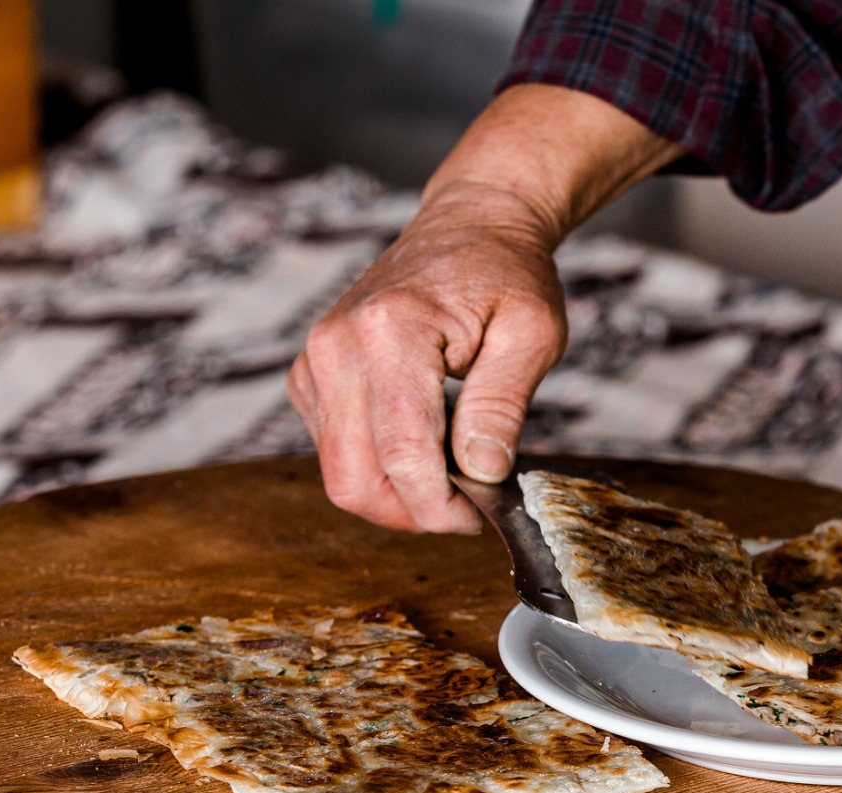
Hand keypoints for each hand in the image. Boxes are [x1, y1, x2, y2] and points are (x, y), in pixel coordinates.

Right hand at [289, 189, 566, 532]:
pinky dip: (377, 466)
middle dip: (412, 513)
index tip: (481, 516)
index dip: (441, 508)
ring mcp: (313, 362)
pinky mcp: (310, 377)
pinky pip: (333, 451)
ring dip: (396, 493)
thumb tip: (483, 474)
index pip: (402, 457)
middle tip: (467, 508)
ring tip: (451, 466)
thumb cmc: (506, 274)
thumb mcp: (532, 335)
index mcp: (390, 332)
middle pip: (354, 480)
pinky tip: (423, 441)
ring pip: (340, 474)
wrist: (469, 227)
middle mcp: (336, 348)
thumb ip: (502, 407)